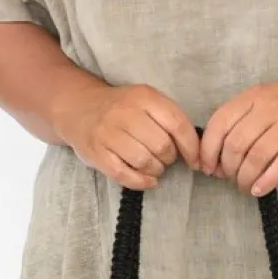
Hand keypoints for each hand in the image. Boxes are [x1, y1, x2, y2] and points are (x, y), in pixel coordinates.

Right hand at [59, 80, 200, 189]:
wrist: (79, 107)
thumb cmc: (122, 109)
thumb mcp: (147, 102)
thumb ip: (171, 120)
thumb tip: (197, 154)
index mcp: (144, 97)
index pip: (177, 124)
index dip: (191, 147)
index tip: (196, 161)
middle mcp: (125, 113)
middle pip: (162, 146)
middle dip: (170, 158)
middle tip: (165, 158)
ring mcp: (108, 133)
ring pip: (144, 161)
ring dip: (156, 170)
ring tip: (154, 166)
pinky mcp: (96, 152)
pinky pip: (124, 175)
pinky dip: (141, 182)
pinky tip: (148, 180)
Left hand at [198, 72, 277, 195]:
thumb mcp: (266, 97)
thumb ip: (243, 119)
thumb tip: (217, 155)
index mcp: (254, 96)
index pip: (220, 124)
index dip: (208, 150)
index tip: (207, 168)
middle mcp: (269, 108)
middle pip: (236, 144)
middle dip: (227, 168)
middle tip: (228, 179)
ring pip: (256, 157)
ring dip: (245, 178)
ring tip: (244, 186)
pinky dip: (266, 181)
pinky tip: (258, 190)